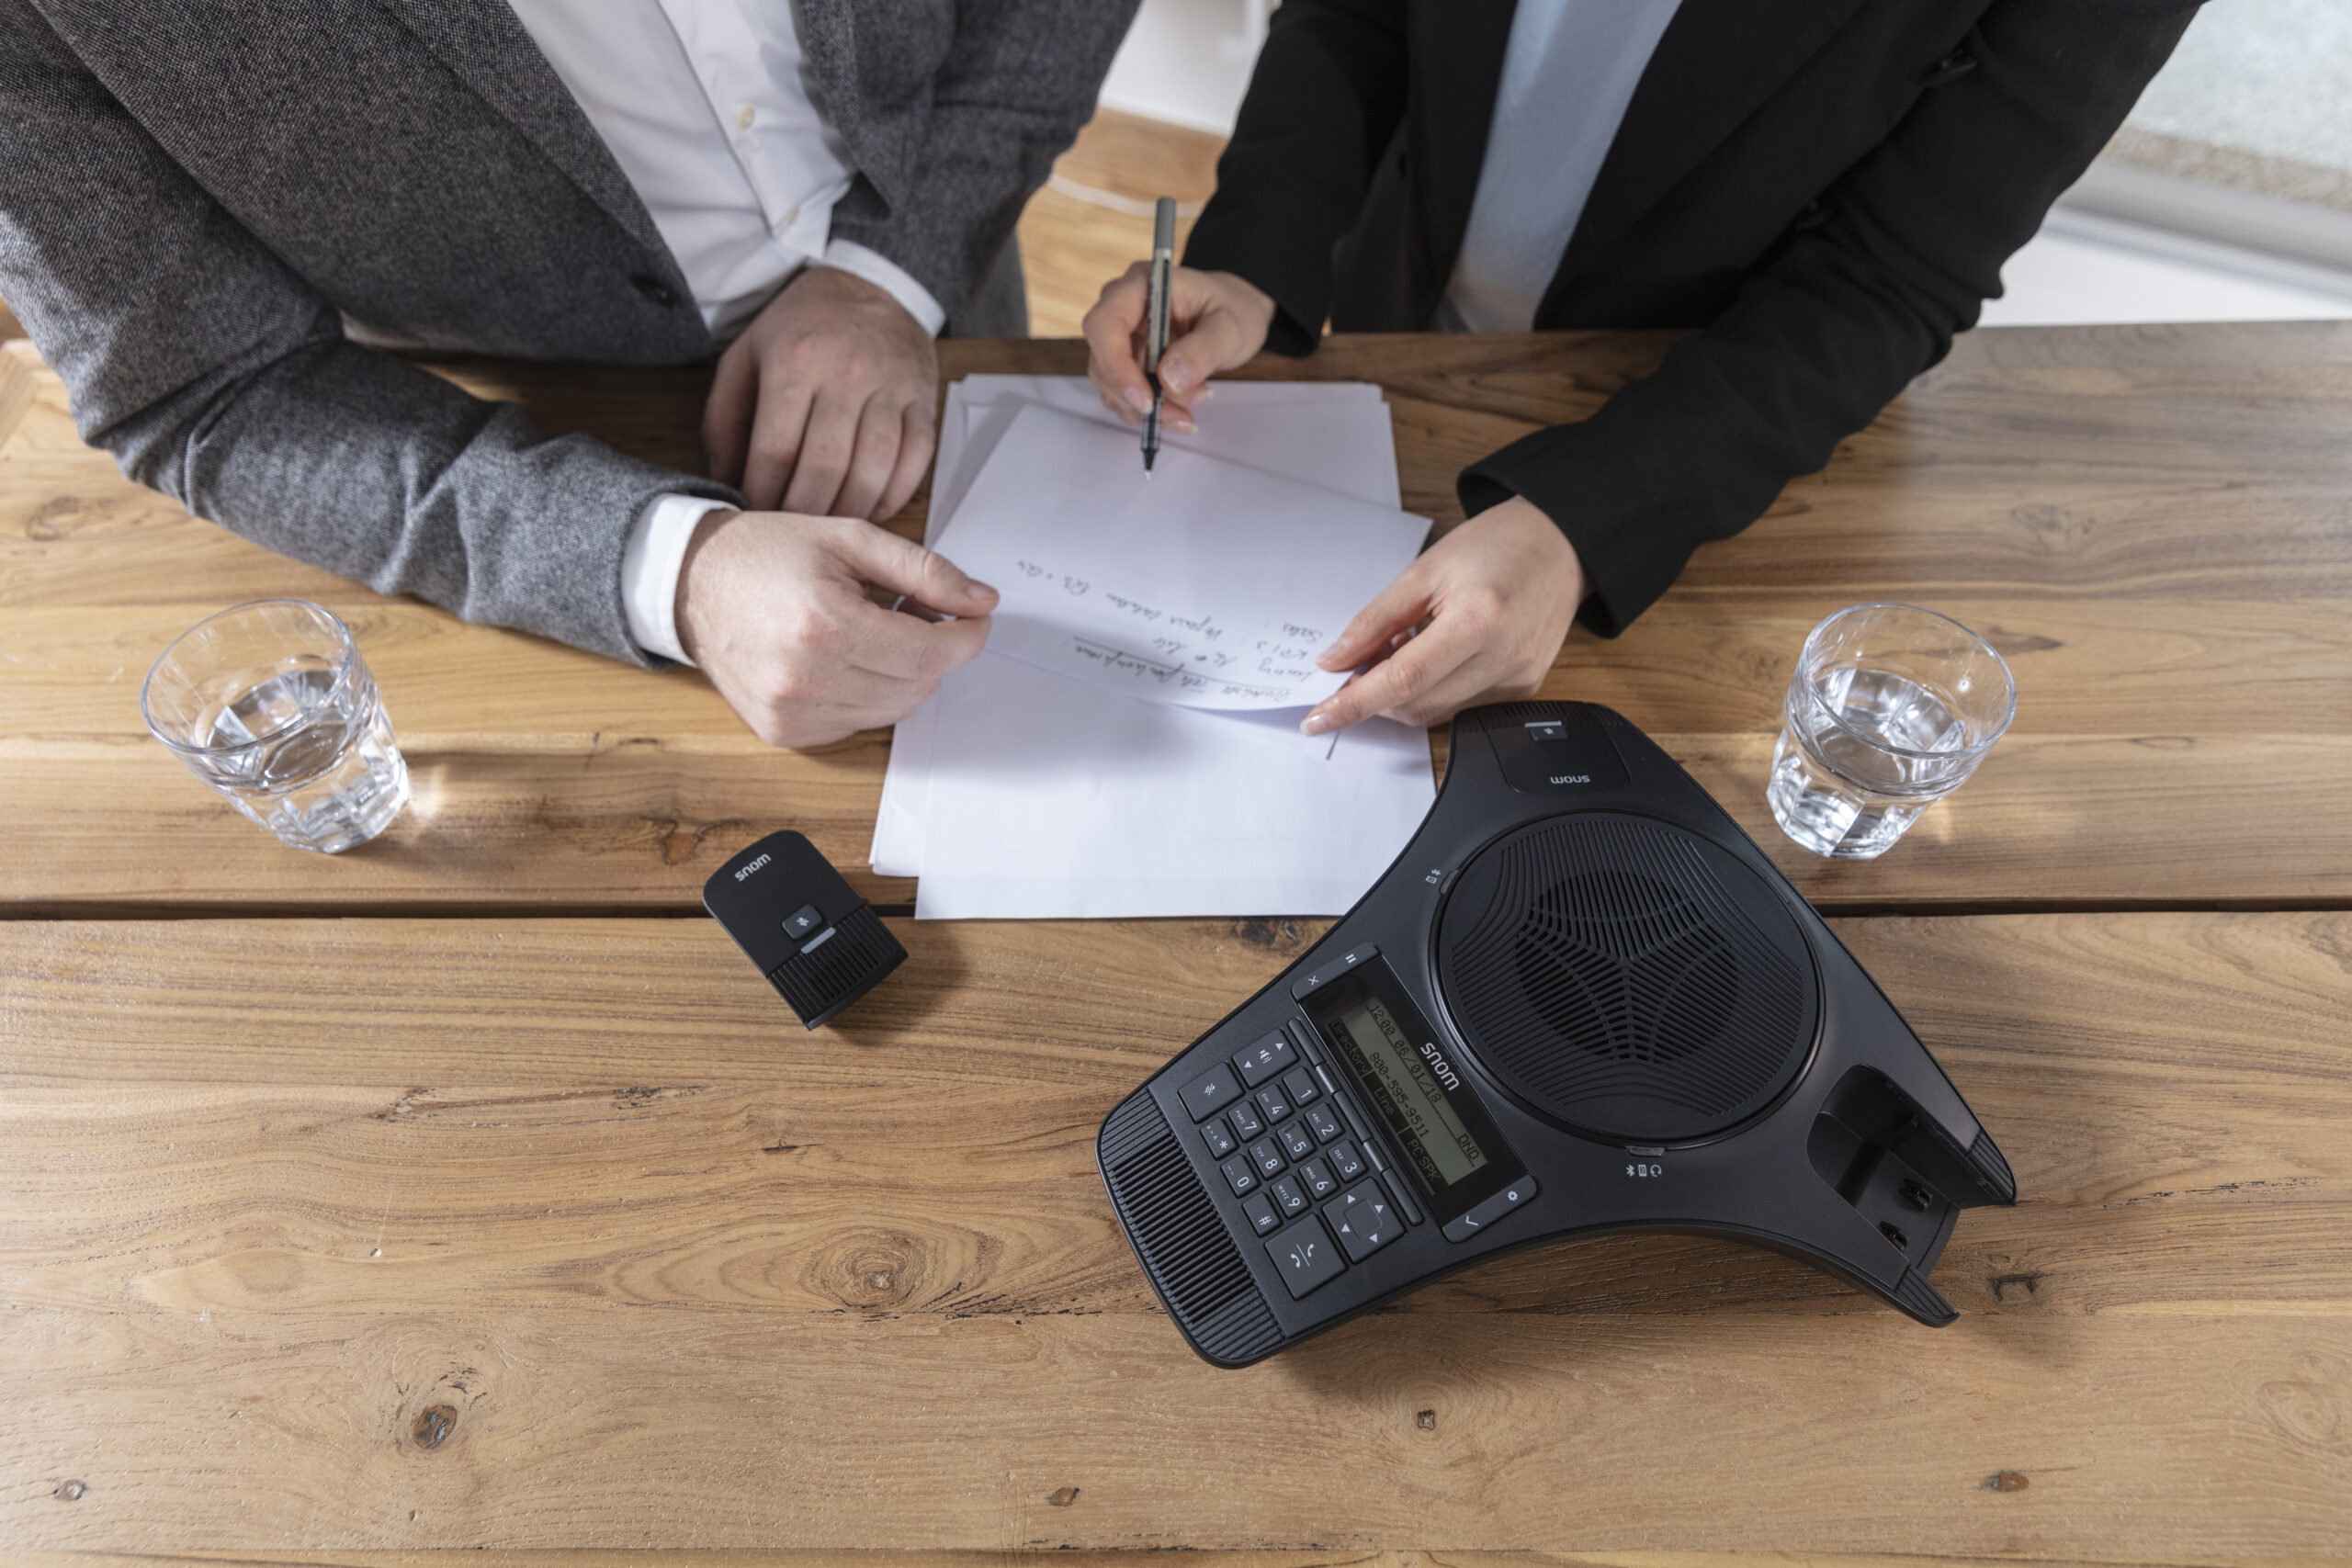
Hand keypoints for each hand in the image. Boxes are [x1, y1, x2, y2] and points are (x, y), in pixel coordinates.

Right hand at [676, 509, 994, 748]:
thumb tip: (982, 601)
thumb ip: (924, 570)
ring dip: (902, 674)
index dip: (967, 637)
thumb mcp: (850, 538)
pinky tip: (845, 657)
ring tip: (875, 630)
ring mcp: (791, 714)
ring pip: (893, 711)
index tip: (975, 617)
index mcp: (824, 624)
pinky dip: (867, 694)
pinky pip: (858, 723)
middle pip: (917, 686)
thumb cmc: (767, 554)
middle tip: (915, 610)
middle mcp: (805, 678)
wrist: (690, 584)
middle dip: (933, 649)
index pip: (930, 654)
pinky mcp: (784, 733)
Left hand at [703, 266, 938, 520]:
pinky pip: (915, 461)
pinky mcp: (923, 401)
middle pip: (825, 466)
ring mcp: (891, 388)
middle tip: (790, 530)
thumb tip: (725, 481)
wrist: (870, 287)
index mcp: (795, 360)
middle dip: (803, 511)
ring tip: (826, 525)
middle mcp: (847, 374)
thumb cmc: (803, 327)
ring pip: (873, 469)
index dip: (762, 493)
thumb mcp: (746, 356)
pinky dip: (892, 495)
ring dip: (847, 511)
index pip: (776, 449)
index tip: (755, 514)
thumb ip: (726, 418)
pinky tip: (868, 508)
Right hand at [1083, 263, 1275, 434]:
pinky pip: (1124, 396)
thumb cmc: (1232, 309)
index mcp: (1141, 285)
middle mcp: (1121, 309)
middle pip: (1103, 361)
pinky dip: (1151, 411)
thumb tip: (1169, 378)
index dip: (1116, 366)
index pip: (1104, 325)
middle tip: (1183, 416)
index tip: (1146, 399)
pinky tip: (1184, 404)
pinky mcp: (1125, 362)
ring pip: (1112, 386)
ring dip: (1149, 408)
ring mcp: (1120, 337)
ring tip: (1197, 399)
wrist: (1234, 316)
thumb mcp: (1230, 327)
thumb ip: (1203, 350)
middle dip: (1139, 398)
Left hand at [1301, 498, 1584, 734]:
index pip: (1402, 680)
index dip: (1354, 703)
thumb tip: (1335, 661)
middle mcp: (1503, 658)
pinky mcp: (1523, 689)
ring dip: (1403, 694)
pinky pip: (1460, 706)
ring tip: (1404, 646)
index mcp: (1478, 620)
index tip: (1318, 718)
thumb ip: (1374, 620)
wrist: (1561, 543)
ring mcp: (1517, 680)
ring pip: (1436, 713)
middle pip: (1416, 706)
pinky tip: (1433, 656)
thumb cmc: (1498, 545)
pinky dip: (1432, 691)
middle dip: (1375, 696)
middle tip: (1360, 662)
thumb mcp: (1424, 570)